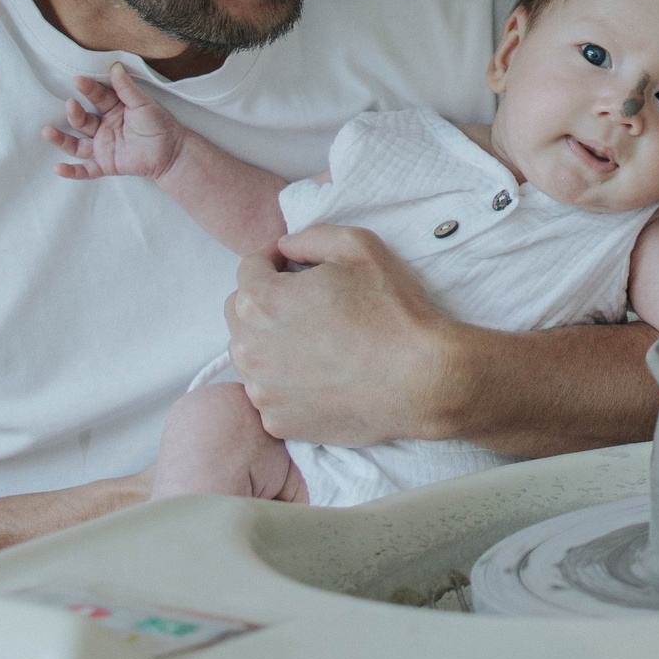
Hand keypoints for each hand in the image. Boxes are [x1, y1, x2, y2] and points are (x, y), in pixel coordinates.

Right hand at [42, 62, 190, 180]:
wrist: (172, 152)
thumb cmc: (159, 124)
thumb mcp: (143, 104)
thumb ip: (127, 88)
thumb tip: (115, 66)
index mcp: (112, 109)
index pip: (96, 97)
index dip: (87, 89)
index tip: (78, 79)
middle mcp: (103, 127)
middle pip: (83, 120)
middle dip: (75, 113)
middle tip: (71, 104)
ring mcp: (102, 146)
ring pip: (76, 144)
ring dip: (61, 139)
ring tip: (47, 132)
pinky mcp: (105, 165)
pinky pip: (85, 170)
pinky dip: (71, 171)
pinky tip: (58, 168)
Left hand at [227, 226, 454, 448]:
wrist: (420, 381)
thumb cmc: (391, 312)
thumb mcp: (359, 247)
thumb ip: (311, 236)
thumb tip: (286, 247)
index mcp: (262, 300)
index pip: (248, 268)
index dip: (273, 260)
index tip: (293, 264)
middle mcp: (250, 347)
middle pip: (239, 313)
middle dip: (264, 301)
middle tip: (302, 302)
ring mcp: (262, 390)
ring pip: (250, 356)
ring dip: (270, 342)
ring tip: (313, 340)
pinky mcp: (278, 421)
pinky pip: (268, 393)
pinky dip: (284, 382)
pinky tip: (319, 375)